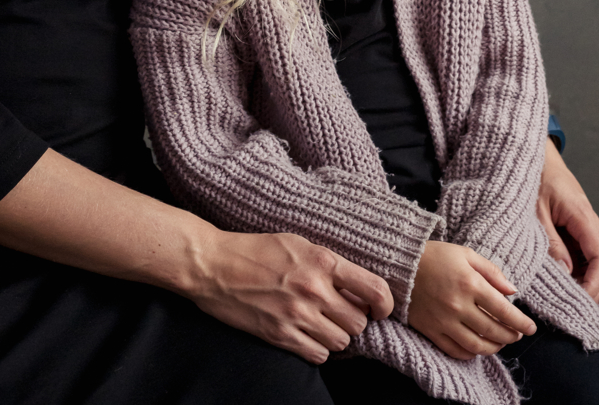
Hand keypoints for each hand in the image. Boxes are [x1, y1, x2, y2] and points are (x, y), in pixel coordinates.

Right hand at [188, 230, 393, 363]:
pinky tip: (307, 334)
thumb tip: (355, 285)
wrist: (214, 265)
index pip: (373, 289)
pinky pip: (319, 355)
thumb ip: (328, 263)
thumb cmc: (255, 249)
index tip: (379, 308)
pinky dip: (318, 348)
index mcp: (322, 261)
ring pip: (341, 342)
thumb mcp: (297, 243)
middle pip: (359, 322)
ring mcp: (297, 315)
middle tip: (340, 312)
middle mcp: (314, 289)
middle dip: (354, 320)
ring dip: (335, 335)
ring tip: (321, 322)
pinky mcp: (281, 335)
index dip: (384, 304)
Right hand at [408, 241, 535, 359]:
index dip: (521, 322)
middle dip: (511, 336)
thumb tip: (512, 291)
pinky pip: (456, 350)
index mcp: (470, 283)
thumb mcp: (465, 254)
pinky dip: (471, 353)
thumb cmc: (435, 256)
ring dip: (494, 347)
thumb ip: (491, 272)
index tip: (531, 328)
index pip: (503, 310)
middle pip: (493, 330)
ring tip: (501, 342)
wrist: (400, 264)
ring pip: (477, 345)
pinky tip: (478, 347)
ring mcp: (444, 320)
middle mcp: (458, 305)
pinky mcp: (431, 330)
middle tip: (517, 335)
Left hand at [538, 139, 598, 301]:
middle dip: (597, 290)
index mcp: (583, 217)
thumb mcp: (534, 210)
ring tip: (567, 295)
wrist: (536, 157)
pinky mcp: (580, 230)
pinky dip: (584, 273)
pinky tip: (565, 280)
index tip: (579, 301)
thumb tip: (565, 272)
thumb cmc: (535, 178)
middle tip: (573, 305)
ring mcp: (588, 228)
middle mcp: (591, 224)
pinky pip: (590, 257)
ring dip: (591, 283)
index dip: (595, 285)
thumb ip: (549, 240)